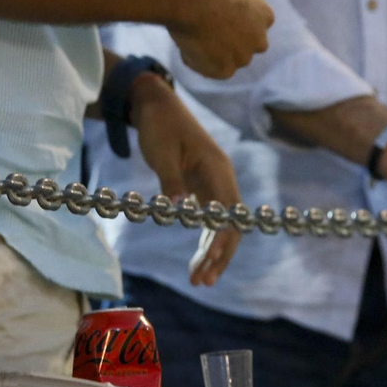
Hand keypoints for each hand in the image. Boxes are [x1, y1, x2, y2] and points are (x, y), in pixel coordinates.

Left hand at [129, 74, 242, 286]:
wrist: (157, 105)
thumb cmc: (160, 125)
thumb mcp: (162, 153)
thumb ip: (171, 181)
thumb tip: (177, 209)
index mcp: (217, 169)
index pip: (229, 213)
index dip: (221, 240)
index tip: (208, 262)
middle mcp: (221, 179)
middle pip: (230, 225)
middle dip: (219, 255)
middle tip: (202, 281)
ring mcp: (214, 184)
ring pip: (221, 226)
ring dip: (213, 253)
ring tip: (199, 280)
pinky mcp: (202, 188)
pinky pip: (210, 220)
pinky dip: (205, 241)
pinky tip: (197, 261)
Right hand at [167, 0, 273, 78]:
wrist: (193, 0)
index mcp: (265, 15)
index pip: (256, 25)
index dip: (237, 23)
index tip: (221, 19)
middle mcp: (260, 40)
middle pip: (246, 47)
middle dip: (231, 43)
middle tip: (207, 34)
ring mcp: (244, 58)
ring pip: (227, 60)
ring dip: (213, 54)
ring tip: (192, 38)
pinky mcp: (226, 71)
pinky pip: (211, 71)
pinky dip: (198, 62)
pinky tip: (186, 47)